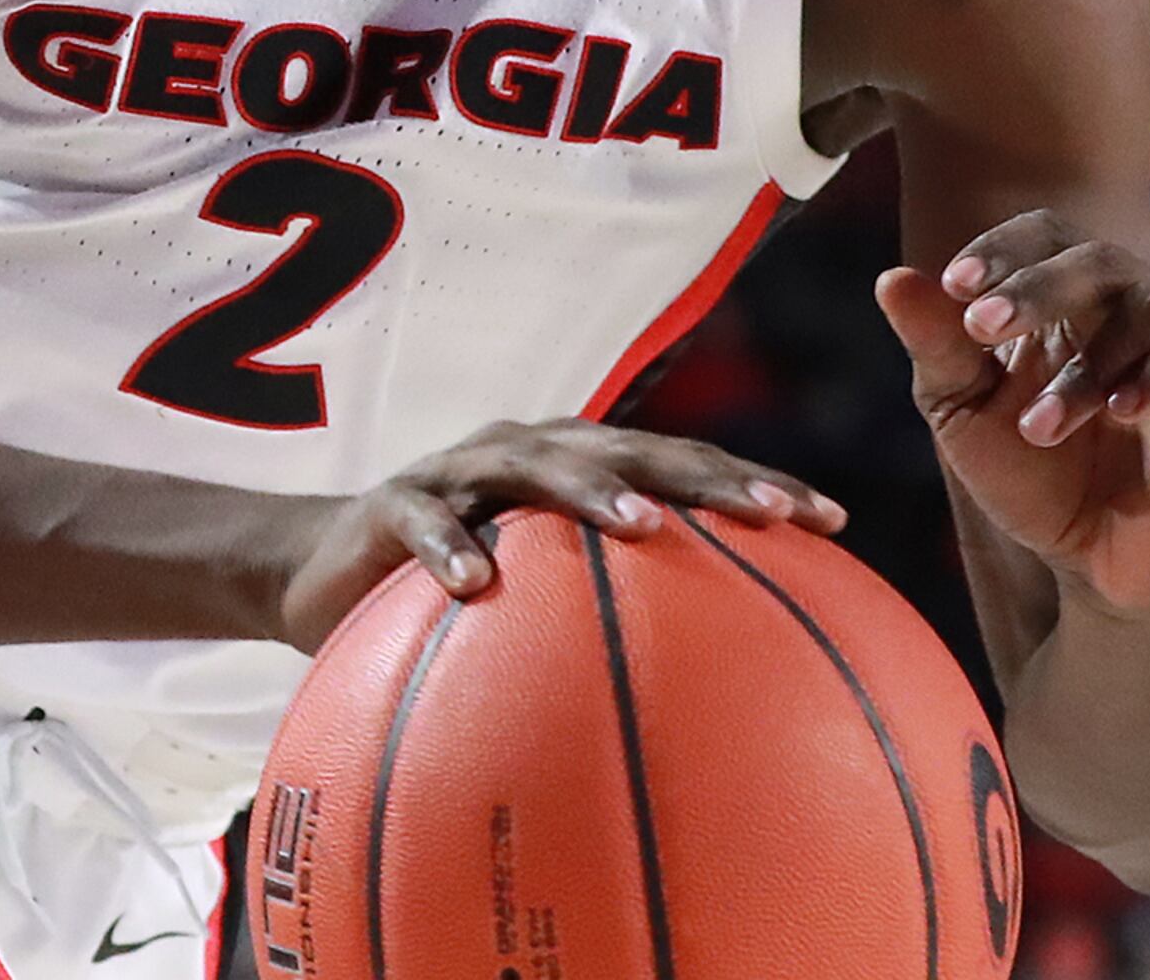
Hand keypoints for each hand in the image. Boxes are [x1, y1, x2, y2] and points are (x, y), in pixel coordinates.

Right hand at [276, 419, 843, 648]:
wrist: (317, 568)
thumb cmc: (456, 592)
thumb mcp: (537, 603)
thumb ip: (614, 621)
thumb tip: (720, 700)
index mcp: (582, 465)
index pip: (687, 467)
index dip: (757, 485)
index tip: (832, 521)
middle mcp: (533, 451)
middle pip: (634, 449)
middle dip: (707, 475)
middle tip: (772, 512)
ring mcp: (462, 470)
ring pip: (535, 465)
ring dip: (592, 490)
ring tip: (643, 525)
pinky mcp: (391, 503)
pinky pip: (424, 522)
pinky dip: (449, 549)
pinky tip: (478, 586)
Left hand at [875, 211, 1149, 610]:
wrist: (1098, 567)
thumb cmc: (1032, 480)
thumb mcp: (967, 416)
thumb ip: (937, 349)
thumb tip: (892, 279)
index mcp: (1065, 298)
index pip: (1043, 234)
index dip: (1002, 250)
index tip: (955, 287)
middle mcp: (1129, 304)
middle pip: (1095, 256)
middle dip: (1037, 287)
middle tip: (983, 326)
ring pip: (1146, 308)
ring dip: (1084, 368)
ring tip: (1038, 429)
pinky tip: (1124, 410)